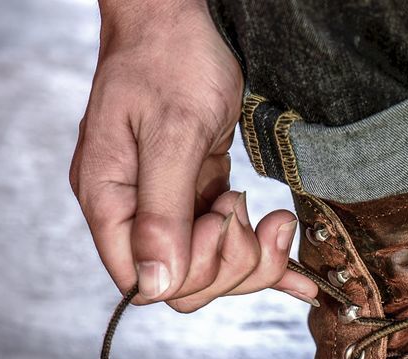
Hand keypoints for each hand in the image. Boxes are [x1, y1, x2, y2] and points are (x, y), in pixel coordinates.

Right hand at [70, 0, 317, 309]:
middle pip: (183, 282)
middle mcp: (133, 209)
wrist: (183, 14)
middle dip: (230, 262)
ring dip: (253, 256)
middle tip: (252, 213)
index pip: (141, 279)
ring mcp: (167, 204)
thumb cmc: (169, 56)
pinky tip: (298, 276)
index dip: (190, 270)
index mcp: (109, 198)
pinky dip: (266, 260)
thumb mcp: (173, 132)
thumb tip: (155, 283)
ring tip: (275, 217)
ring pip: (211, 270)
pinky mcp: (198, 195)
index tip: (221, 221)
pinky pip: (229, 244)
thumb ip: (163, 211)